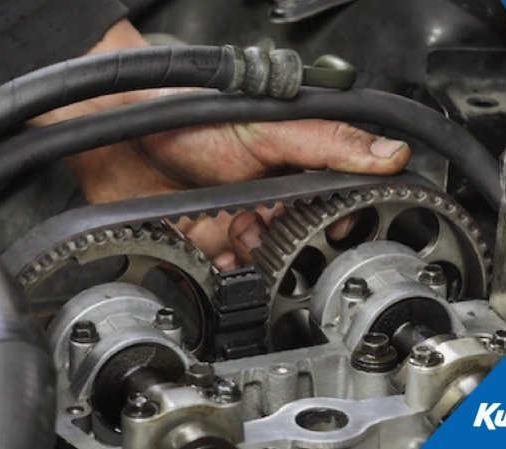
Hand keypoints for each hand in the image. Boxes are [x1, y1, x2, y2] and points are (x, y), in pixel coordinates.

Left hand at [32, 20, 410, 270]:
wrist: (114, 133)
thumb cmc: (186, 116)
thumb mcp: (264, 128)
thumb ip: (326, 142)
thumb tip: (391, 155)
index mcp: (287, 170)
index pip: (328, 208)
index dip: (331, 225)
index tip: (327, 233)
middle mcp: (261, 200)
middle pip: (292, 245)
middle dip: (284, 249)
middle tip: (262, 231)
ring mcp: (229, 225)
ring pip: (258, 267)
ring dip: (252, 265)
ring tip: (232, 239)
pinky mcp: (197, 246)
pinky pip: (218, 276)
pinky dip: (218, 277)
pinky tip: (211, 261)